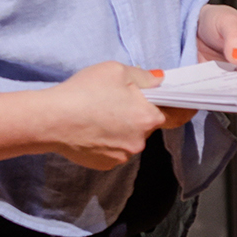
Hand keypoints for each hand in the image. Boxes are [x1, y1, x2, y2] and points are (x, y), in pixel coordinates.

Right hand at [40, 61, 169, 169]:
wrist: (49, 120)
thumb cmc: (84, 92)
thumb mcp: (117, 71)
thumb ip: (145, 77)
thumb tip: (159, 82)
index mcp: (148, 117)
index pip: (177, 114)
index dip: (181, 107)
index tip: (186, 104)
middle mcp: (140, 141)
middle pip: (148, 125)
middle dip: (139, 113)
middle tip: (117, 100)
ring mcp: (122, 156)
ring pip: (131, 138)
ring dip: (122, 127)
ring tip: (99, 113)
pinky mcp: (105, 165)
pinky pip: (114, 149)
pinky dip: (108, 140)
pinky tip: (91, 128)